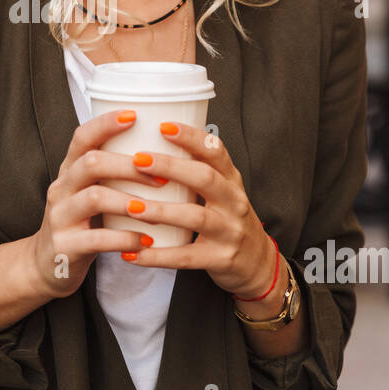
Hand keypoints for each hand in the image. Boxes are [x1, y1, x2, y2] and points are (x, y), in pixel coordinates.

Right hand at [28, 109, 166, 298]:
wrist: (45, 266)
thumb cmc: (81, 224)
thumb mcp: (89, 193)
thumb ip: (113, 174)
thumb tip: (161, 151)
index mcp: (69, 171)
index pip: (82, 137)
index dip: (106, 124)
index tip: (134, 115)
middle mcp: (61, 188)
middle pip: (91, 163)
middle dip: (129, 166)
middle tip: (162, 177)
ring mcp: (59, 217)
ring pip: (94, 197)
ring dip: (129, 201)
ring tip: (155, 210)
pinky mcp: (64, 247)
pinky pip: (97, 239)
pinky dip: (125, 238)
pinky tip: (146, 241)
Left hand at [118, 122, 278, 298]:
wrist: (257, 263)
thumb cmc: (227, 219)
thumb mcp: (222, 191)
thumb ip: (196, 171)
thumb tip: (150, 142)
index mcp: (231, 180)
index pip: (215, 151)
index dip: (191, 137)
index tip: (163, 126)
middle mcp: (234, 202)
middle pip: (204, 178)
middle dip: (170, 167)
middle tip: (138, 159)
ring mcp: (229, 231)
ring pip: (195, 217)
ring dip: (161, 211)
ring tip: (131, 207)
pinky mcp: (220, 258)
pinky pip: (186, 257)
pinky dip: (157, 255)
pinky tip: (132, 253)